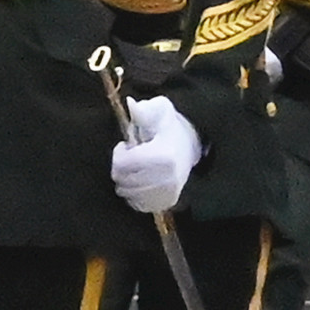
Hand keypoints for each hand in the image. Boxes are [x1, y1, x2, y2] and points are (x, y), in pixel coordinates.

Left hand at [108, 93, 197, 213]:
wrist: (189, 146)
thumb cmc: (168, 128)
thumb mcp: (159, 111)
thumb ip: (144, 109)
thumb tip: (132, 105)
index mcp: (162, 156)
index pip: (122, 164)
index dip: (119, 153)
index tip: (127, 146)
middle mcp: (167, 178)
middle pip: (122, 180)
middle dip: (122, 167)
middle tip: (133, 156)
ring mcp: (167, 193)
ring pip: (127, 193)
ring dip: (126, 180)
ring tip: (138, 167)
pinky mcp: (166, 202)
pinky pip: (137, 204)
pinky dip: (134, 193)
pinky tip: (141, 180)